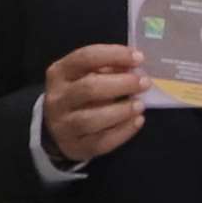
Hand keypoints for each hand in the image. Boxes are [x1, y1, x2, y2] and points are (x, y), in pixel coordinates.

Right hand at [37, 42, 147, 166]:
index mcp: (59, 72)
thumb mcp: (85, 75)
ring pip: (91, 119)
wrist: (57, 129)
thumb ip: (107, 67)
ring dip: (121, 111)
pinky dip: (123, 131)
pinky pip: (101, 142)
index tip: (139, 57)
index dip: (114, 55)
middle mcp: (57, 98)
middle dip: (121, 84)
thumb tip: (134, 65)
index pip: (85, 58)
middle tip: (144, 83)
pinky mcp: (75, 147)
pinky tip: (137, 121)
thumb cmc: (78, 94)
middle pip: (89, 89)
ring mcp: (63, 125)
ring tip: (140, 105)